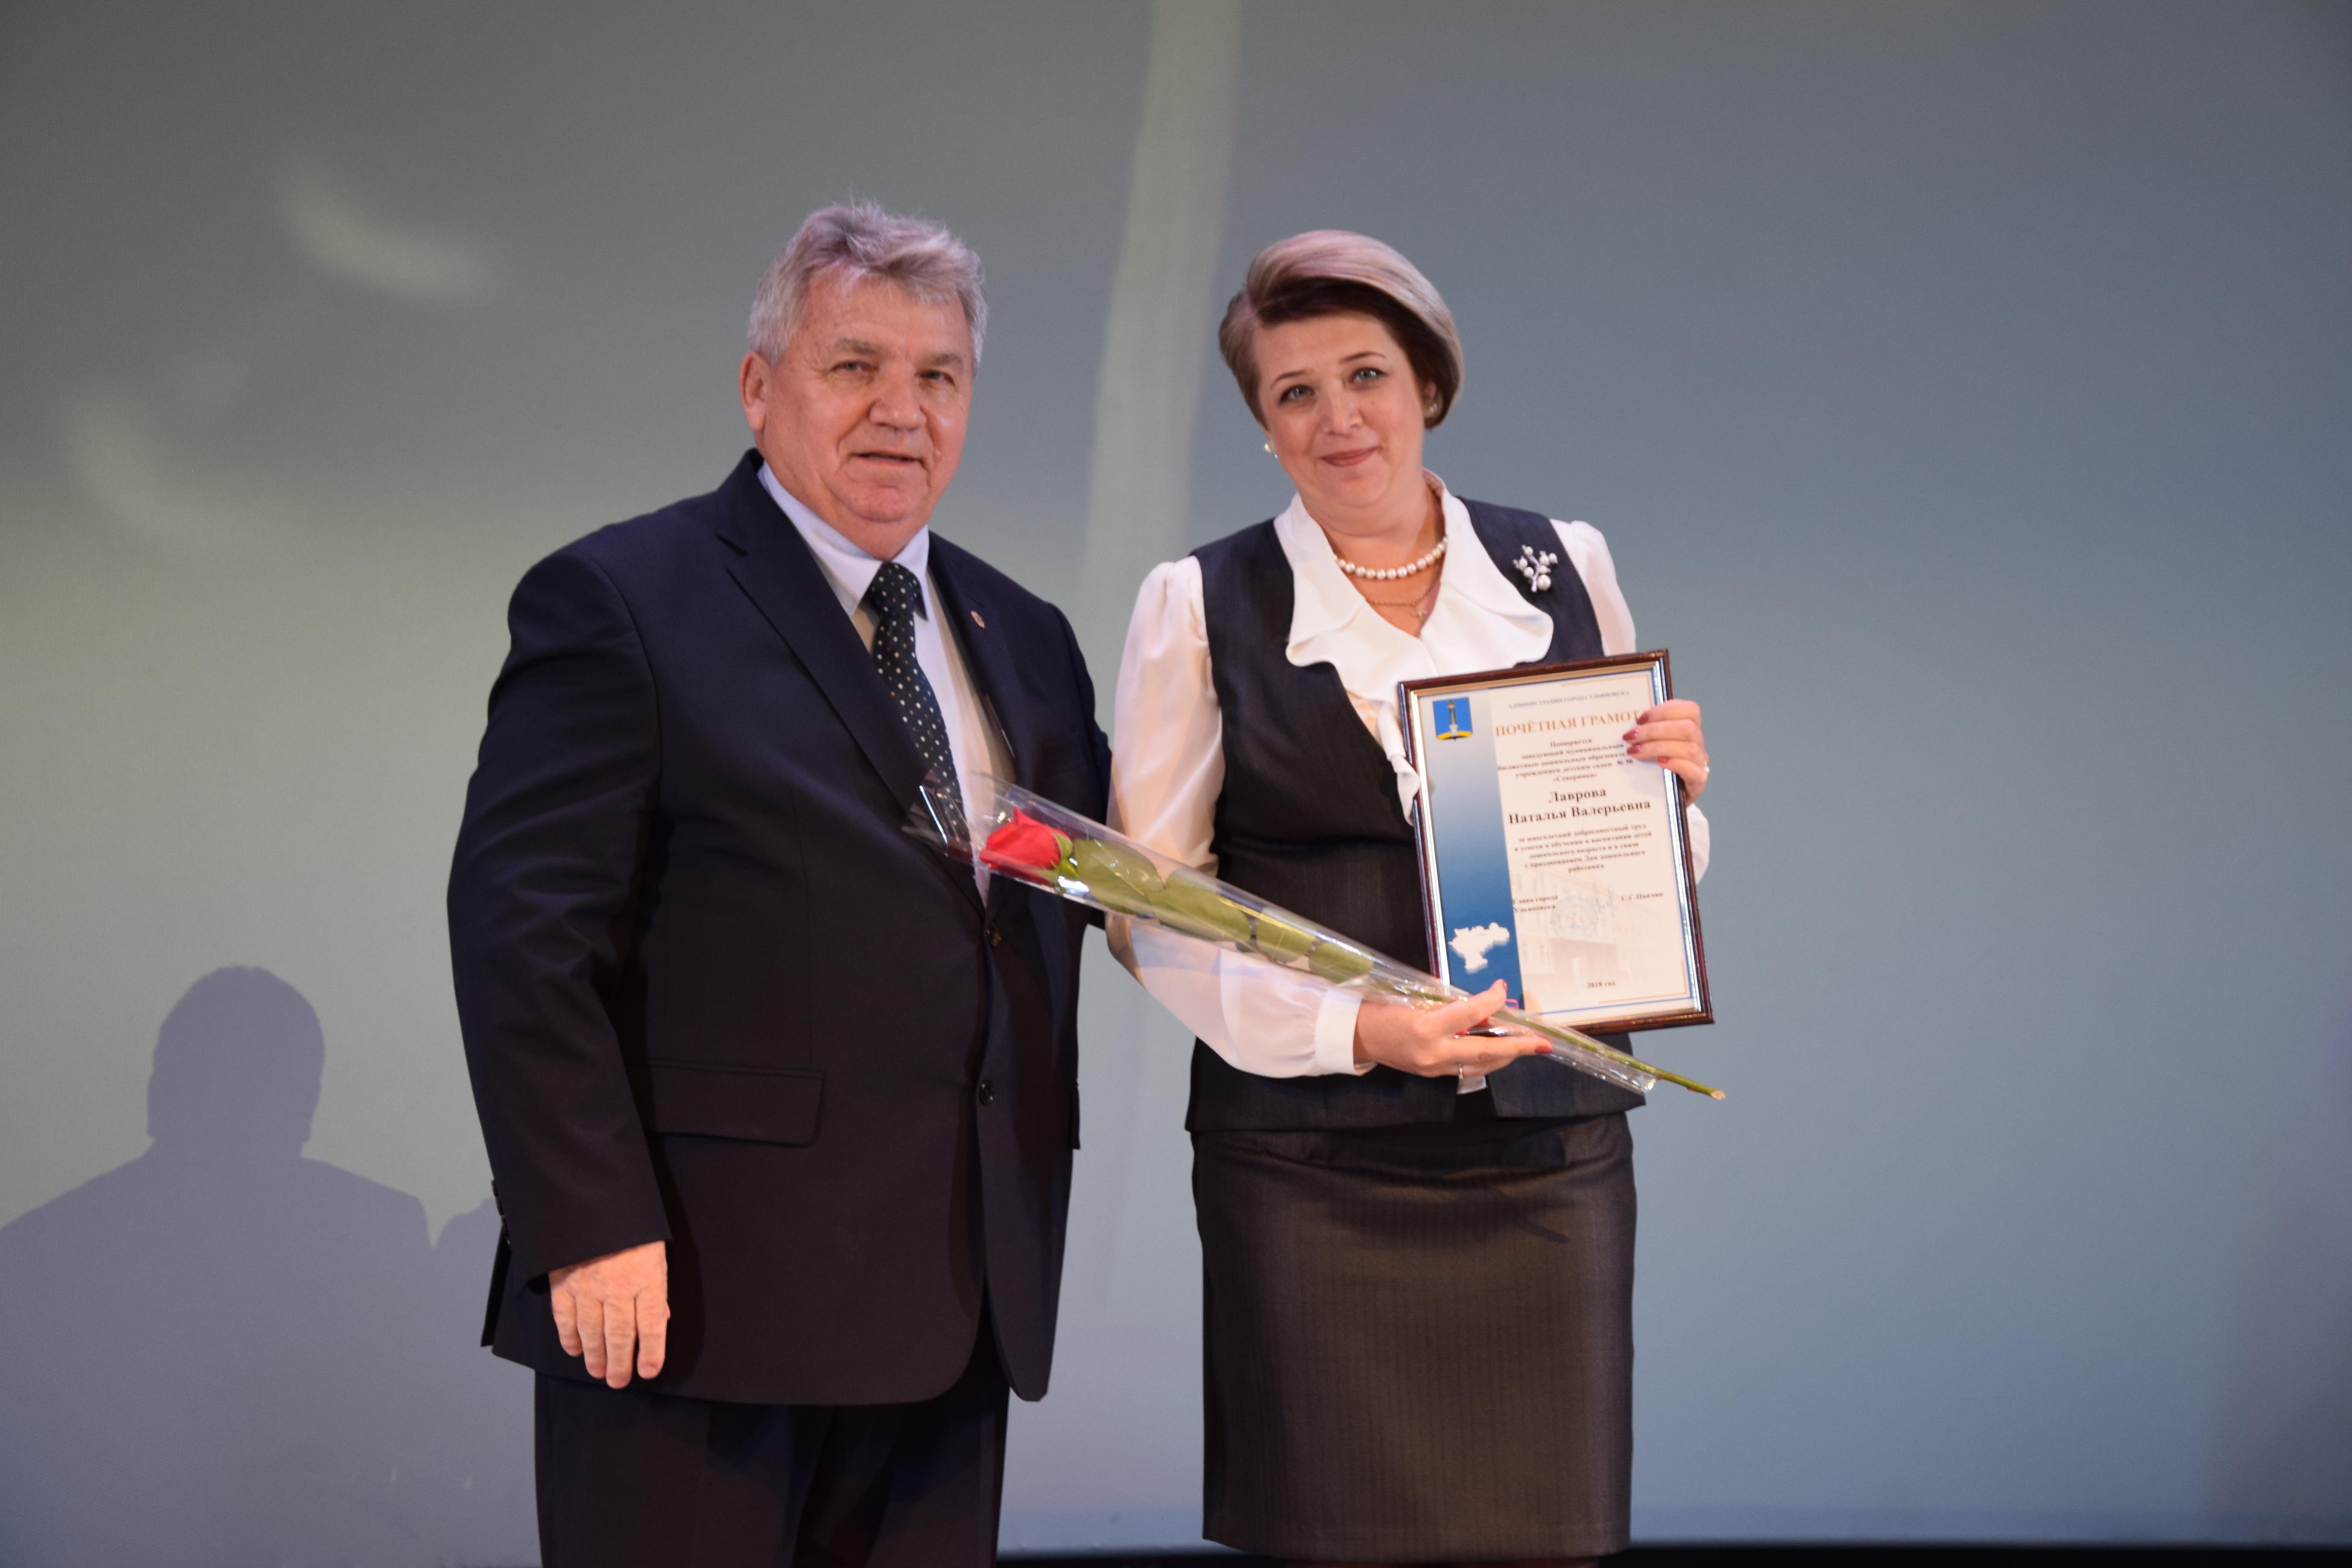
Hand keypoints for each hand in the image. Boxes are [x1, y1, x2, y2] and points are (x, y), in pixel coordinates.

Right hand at [549, 1240, 668, 1388]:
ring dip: (595, 1356)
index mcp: (647, 1278)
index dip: (652, 1352)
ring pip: (592, 1332)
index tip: (650, 1371)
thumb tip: (659, 1320)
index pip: (653, 1324)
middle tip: (619, 1381)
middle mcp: (618, 1288)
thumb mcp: (655, 1253)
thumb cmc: (631, 1227)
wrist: (592, 1199)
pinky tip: (574, 1350)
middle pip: (621, 1335)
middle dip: (621, 1363)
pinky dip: (569, 1337)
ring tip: (599, 1372)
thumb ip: (655, 1287)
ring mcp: (588, 1287)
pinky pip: (565, 1318)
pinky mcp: (563, 1283)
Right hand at [1352, 981, 1554, 1077]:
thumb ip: (1448, 1005)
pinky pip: (1466, 1069)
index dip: (1491, 1001)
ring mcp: (1433, 1068)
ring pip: (1480, 1066)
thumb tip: (1481, 1006)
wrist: (1356, 1036)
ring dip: (1505, 1056)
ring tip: (1525, 1046)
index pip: (1470, 1014)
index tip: (1502, 989)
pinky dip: (1485, 1060)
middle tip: (1541, 1043)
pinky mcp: (1432, 1074)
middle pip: (1484, 1052)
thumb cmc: (1381, 1009)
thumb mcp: (1414, 999)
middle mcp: (1433, 1052)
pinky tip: (1497, 1051)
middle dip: (1517, 1047)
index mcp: (1425, 1026)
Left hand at [1625, 698, 1708, 800]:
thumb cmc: (1653, 768)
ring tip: (1634, 752)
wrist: (1664, 799)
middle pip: (1687, 728)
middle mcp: (1697, 744)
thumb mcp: (1650, 746)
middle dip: (1654, 730)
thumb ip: (1645, 733)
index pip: (1689, 710)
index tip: (1640, 718)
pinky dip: (1675, 764)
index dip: (1665, 710)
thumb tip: (1625, 724)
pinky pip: (1694, 770)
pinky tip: (1658, 763)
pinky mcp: (1697, 783)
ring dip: (1658, 747)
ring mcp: (1699, 764)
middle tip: (1630, 737)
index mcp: (1688, 729)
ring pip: (1689, 748)